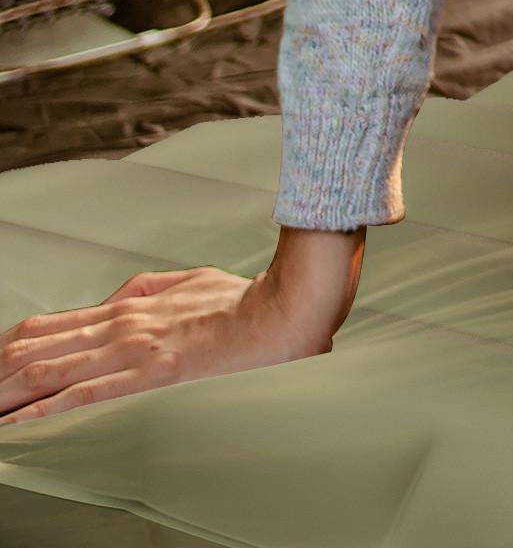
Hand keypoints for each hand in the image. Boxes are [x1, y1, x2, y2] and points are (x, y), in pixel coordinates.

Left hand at [0, 227, 362, 424]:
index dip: (5, 352)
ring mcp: (131, 351)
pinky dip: (40, 415)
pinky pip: (81, 399)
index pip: (46, 329)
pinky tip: (15, 428)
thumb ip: (151, 289)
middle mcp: (119, 325)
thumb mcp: (191, 282)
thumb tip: (118, 297)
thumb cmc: (245, 302)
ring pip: (44, 373)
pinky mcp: (149, 376)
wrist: (286, 309)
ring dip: (4, 397)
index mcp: (128, 307)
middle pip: (31, 351)